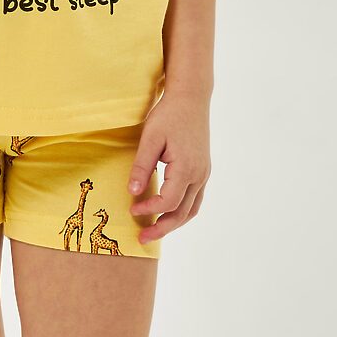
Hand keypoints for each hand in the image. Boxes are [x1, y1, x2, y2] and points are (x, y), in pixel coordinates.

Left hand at [127, 90, 210, 242]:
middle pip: (182, 213)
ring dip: (173, 224)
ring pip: (192, 210)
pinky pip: (195, 199)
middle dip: (162, 228)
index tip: (132, 209)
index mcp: (186, 168)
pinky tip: (167, 213)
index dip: (149, 209)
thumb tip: (132, 193)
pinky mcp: (203, 170)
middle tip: (142, 238)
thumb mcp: (150, 138)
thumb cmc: (169, 115)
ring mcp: (204, 173)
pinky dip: (182, 211)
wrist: (191, 98)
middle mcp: (199, 174)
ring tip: (154, 231)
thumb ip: (141, 166)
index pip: (168, 202)